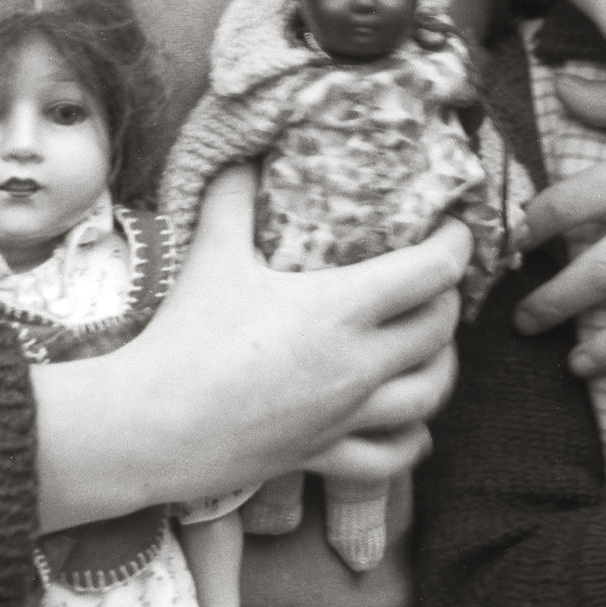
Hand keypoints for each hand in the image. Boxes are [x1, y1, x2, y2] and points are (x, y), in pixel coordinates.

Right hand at [34, 169, 466, 527]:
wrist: (150, 424)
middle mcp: (357, 365)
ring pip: (430, 395)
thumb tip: (244, 150)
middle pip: (439, 331)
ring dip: (442, 366)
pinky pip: (392, 456)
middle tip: (437, 282)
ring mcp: (346, 416)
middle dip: (449, 301)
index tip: (455, 229)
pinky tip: (412, 425)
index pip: (429, 272)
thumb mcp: (211, 255)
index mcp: (338, 309)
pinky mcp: (325, 456)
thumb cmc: (184, 337)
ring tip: (432, 347)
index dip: (455, 245)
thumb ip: (232, 197)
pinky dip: (413, 440)